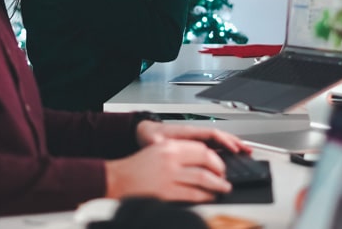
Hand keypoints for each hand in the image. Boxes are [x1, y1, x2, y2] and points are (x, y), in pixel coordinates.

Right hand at [104, 137, 231, 201]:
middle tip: (224, 176)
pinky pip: (193, 195)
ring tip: (223, 188)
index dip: (215, 157)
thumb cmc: (136, 167)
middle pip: (206, 160)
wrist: (116, 179)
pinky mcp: (166, 193)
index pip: (201, 148)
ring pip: (203, 179)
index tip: (219, 164)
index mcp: (169, 146)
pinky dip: (205, 196)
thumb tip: (203, 160)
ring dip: (217, 185)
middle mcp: (171, 159)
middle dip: (220, 170)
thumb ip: (179, 153)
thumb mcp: (158, 150)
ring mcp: (169, 176)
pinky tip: (209, 197)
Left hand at [135, 122, 251, 154]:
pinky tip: (232, 155)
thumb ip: (161, 144)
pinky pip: (214, 145)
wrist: (146, 132)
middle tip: (247, 150)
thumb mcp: (154, 142)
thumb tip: (164, 147)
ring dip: (233, 144)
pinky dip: (225, 149)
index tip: (233, 148)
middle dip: (235, 142)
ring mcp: (196, 139)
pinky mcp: (195, 144)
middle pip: (220, 136)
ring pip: (219, 140)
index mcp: (188, 132)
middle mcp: (195, 134)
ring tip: (246, 151)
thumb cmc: (151, 136)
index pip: (211, 134)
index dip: (223, 141)